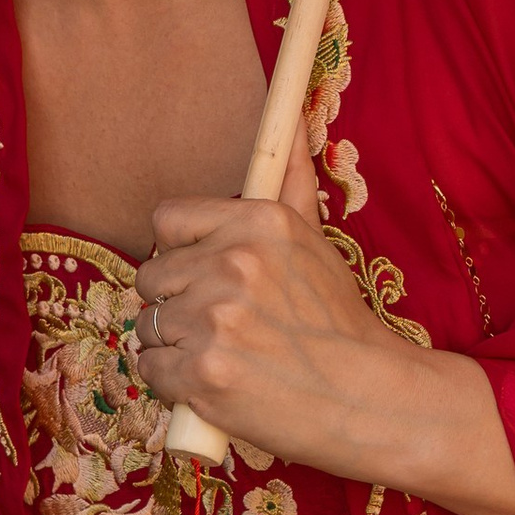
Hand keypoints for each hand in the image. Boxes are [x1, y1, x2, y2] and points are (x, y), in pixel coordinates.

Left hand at [134, 196, 514, 514]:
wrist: (367, 398)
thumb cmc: (337, 323)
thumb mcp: (315, 240)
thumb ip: (290, 181)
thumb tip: (294, 116)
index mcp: (258, 223)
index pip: (166, 220)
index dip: (179, 253)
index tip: (201, 276)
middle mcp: (232, 263)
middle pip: (151, 277)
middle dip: (175, 304)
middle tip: (222, 327)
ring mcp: (214, 319)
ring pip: (148, 326)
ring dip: (174, 346)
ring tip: (226, 356)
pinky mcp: (202, 372)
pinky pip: (150, 369)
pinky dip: (173, 383)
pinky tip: (216, 384)